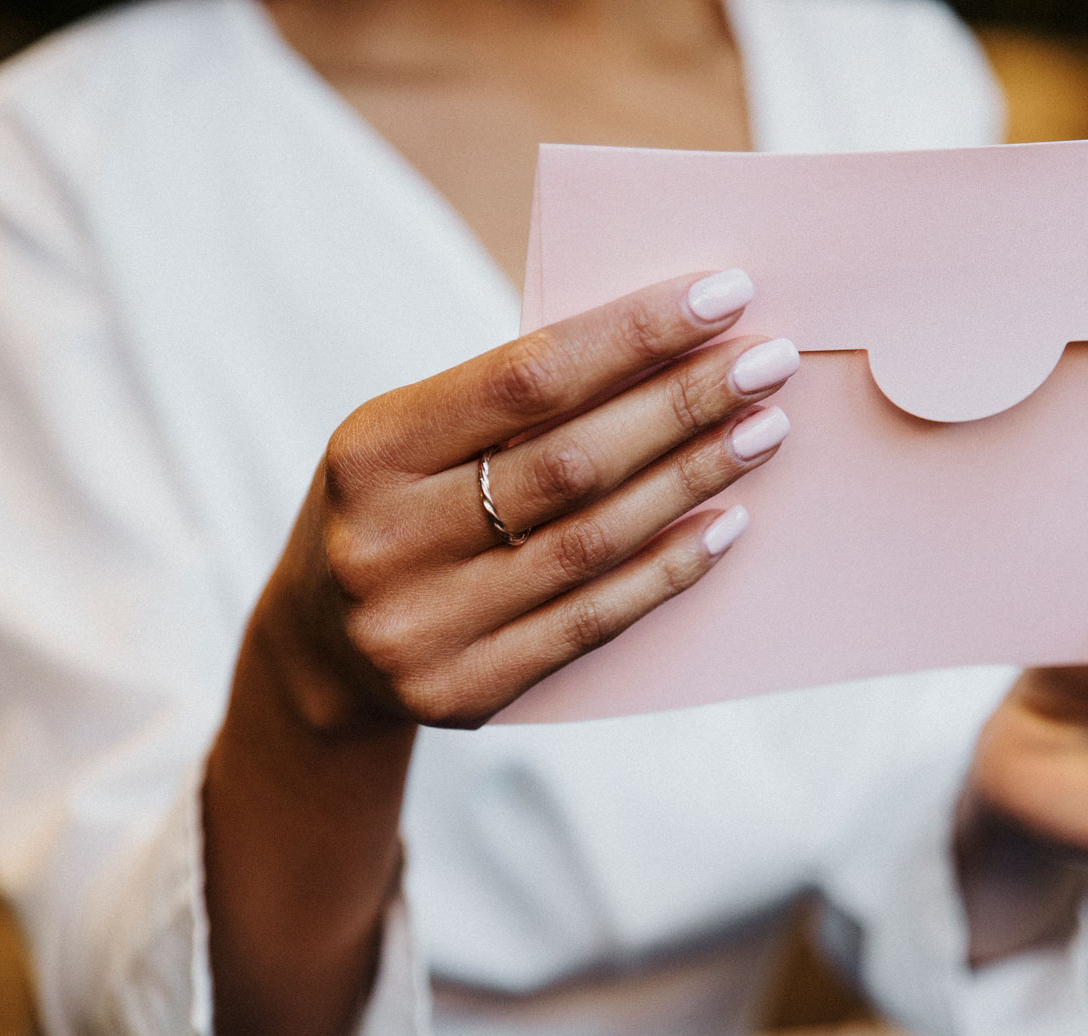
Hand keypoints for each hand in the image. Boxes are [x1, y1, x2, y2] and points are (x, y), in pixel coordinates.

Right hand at [249, 269, 798, 732]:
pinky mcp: (464, 691)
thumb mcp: (410, 441)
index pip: (525, 378)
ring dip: (692, 480)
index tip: (723, 294)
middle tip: (769, 362)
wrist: (318, 655)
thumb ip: (506, 405)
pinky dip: (667, 570)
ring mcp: (423, 626)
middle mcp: (389, 540)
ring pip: (592, 542)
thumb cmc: (394, 511)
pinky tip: (724, 524)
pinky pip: (592, 622)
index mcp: (372, 451)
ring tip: (763, 430)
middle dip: (683, 403)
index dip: (633, 334)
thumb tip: (662, 347)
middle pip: (570, 462)